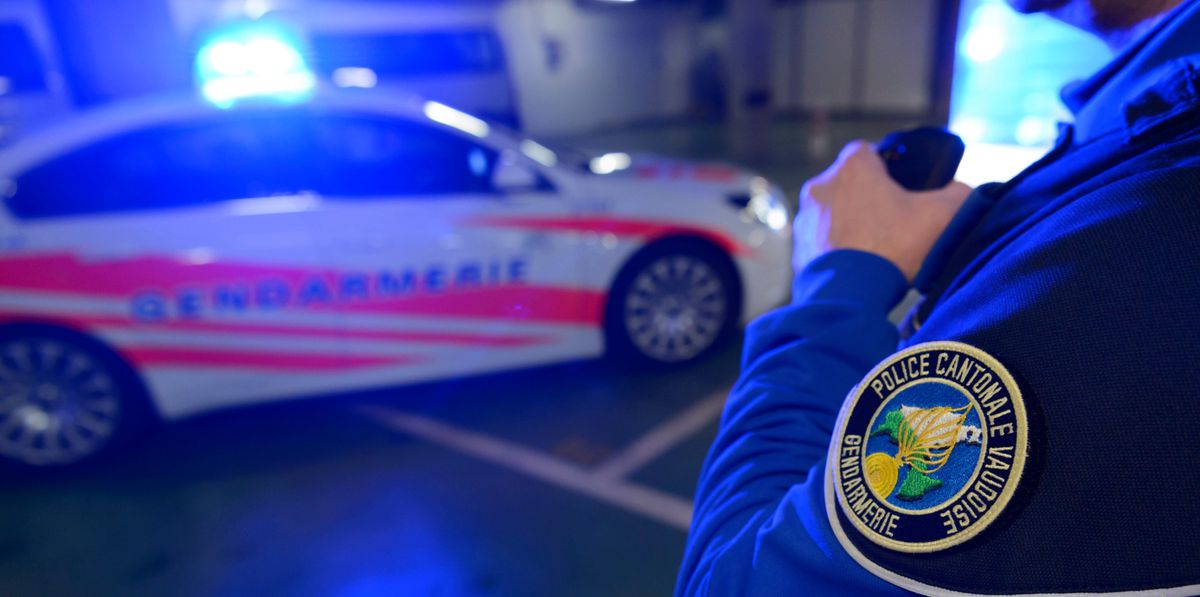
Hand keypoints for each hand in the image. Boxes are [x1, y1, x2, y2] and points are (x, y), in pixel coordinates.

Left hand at [793, 140, 972, 281]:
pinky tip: (859, 268)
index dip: (891, 167)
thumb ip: (959, 193)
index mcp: (851, 168)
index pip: (871, 152)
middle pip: (852, 184)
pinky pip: (824, 243)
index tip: (906, 189)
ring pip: (836, 214)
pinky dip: (839, 251)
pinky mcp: (798, 249)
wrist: (849, 298)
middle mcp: (820, 187)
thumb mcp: (942, 216)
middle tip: (896, 223)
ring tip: (879, 250)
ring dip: (854, 226)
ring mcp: (804, 220)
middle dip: (872, 199)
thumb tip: (958, 191)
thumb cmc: (893, 249)